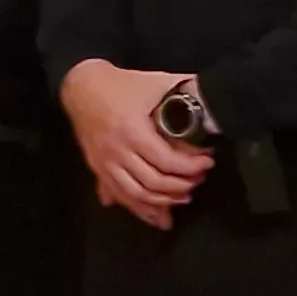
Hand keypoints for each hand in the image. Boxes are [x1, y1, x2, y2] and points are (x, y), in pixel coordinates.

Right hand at [63, 61, 214, 228]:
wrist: (81, 87)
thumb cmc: (121, 84)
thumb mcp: (155, 81)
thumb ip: (186, 87)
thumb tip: (214, 96)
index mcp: (132, 130)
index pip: (166, 160)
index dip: (191, 166)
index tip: (208, 161)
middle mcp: (116, 151)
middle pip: (153, 182)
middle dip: (182, 185)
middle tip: (200, 178)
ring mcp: (105, 162)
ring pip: (136, 194)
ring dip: (163, 200)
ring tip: (184, 196)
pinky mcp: (98, 169)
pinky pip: (119, 196)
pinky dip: (139, 209)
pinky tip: (157, 214)